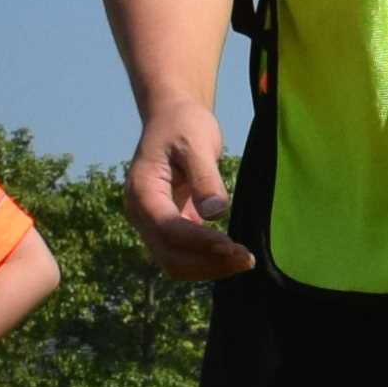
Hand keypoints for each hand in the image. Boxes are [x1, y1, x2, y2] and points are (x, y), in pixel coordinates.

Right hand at [127, 108, 248, 280]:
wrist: (172, 118)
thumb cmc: (184, 124)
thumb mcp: (197, 143)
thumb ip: (205, 178)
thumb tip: (215, 214)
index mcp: (142, 192)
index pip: (168, 229)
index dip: (200, 243)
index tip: (233, 248)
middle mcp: (140, 214)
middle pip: (169, 256)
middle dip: (207, 263)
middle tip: (247, 259)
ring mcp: (151, 223)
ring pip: (174, 263)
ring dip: (208, 268)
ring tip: (244, 260)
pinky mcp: (167, 226)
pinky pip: (182, 255)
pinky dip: (206, 261)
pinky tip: (233, 255)